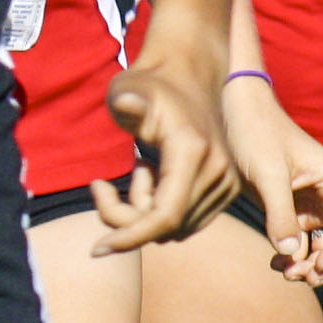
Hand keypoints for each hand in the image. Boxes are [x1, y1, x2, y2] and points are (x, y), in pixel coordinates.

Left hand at [91, 46, 236, 248]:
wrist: (190, 72)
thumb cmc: (151, 83)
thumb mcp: (129, 88)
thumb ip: (127, 100)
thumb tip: (127, 104)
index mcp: (193, 151)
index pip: (164, 216)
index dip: (129, 237)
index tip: (96, 249)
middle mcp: (218, 171)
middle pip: (164, 227)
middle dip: (126, 217)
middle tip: (101, 185)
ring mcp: (227, 182)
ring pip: (174, 228)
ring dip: (144, 210)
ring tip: (138, 168)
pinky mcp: (227, 189)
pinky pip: (186, 220)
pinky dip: (161, 208)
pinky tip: (152, 174)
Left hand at [217, 75, 322, 282]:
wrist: (236, 114)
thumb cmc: (257, 134)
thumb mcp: (268, 173)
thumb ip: (280, 213)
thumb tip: (290, 254)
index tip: (320, 264)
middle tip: (301, 276)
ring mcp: (314, 208)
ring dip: (311, 268)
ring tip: (286, 272)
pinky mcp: (293, 213)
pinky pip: (304, 246)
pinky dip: (295, 259)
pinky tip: (276, 262)